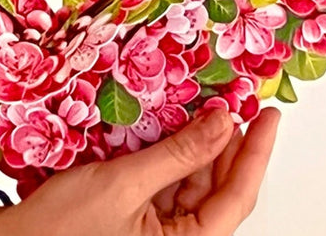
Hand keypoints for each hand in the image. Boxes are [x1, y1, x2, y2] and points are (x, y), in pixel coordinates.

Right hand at [0, 106, 280, 235]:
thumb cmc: (57, 232)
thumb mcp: (123, 183)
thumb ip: (178, 154)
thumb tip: (222, 123)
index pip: (237, 197)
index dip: (256, 152)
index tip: (268, 114)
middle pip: (220, 193)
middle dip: (228, 147)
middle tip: (236, 102)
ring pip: (196, 190)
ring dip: (200, 151)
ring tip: (206, 110)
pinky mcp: (141, 228)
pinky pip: (170, 192)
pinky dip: (175, 162)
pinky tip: (177, 132)